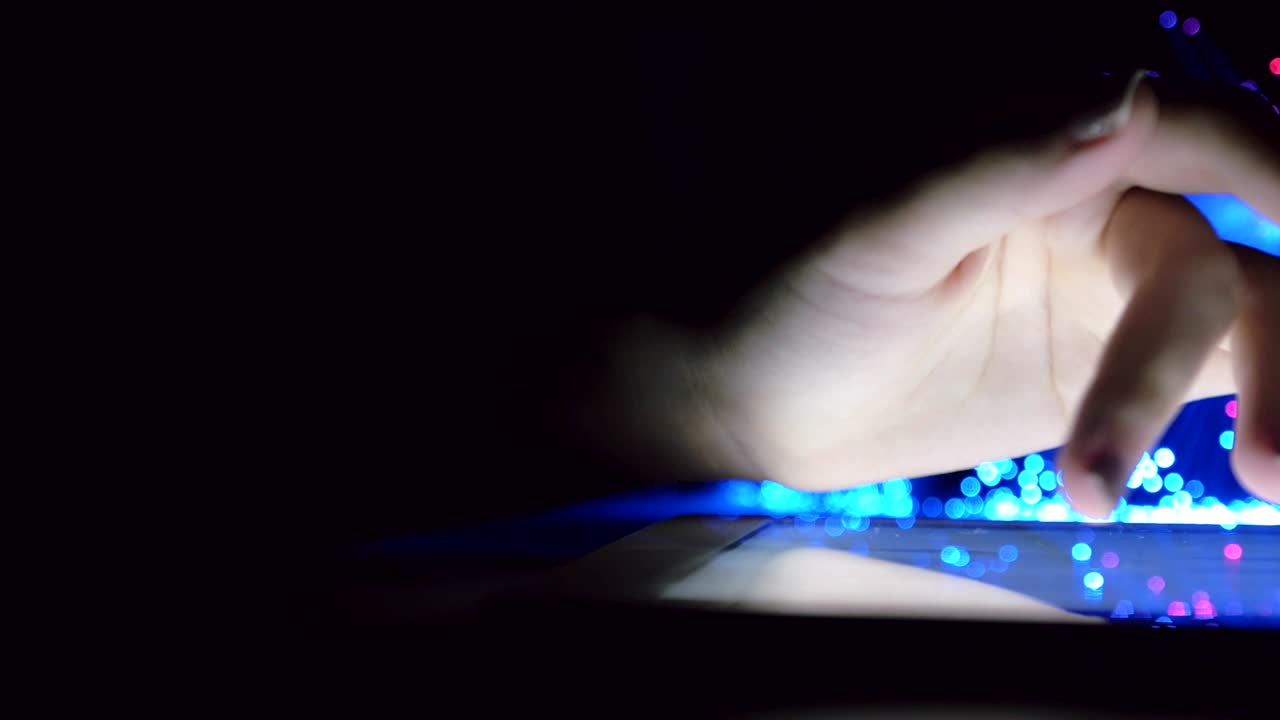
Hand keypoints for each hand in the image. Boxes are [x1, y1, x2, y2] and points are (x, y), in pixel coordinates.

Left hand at [599, 72, 1278, 518]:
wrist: (754, 400)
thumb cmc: (790, 297)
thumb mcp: (877, 232)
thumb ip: (1000, 169)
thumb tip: (1134, 94)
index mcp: (1042, 151)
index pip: (1192, 135)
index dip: (1273, 171)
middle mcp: (1092, 216)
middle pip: (1220, 264)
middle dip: (1267, 354)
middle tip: (1268, 472)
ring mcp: (1099, 303)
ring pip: (1232, 327)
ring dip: (1272, 398)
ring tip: (1262, 487)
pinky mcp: (1096, 380)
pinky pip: (1195, 389)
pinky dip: (1253, 417)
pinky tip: (1269, 480)